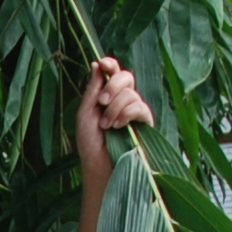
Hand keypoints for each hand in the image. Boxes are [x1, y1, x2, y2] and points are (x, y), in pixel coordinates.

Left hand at [74, 56, 151, 183]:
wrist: (100, 167)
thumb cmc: (90, 144)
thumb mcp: (86, 114)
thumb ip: (93, 90)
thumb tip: (97, 65)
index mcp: (107, 96)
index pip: (113, 73)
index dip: (110, 64)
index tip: (103, 64)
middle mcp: (122, 100)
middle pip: (126, 77)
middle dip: (112, 86)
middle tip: (102, 102)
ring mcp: (135, 111)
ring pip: (131, 94)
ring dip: (115, 108)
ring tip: (107, 126)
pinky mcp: (145, 122)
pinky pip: (140, 107)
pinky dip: (127, 114)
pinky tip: (119, 127)